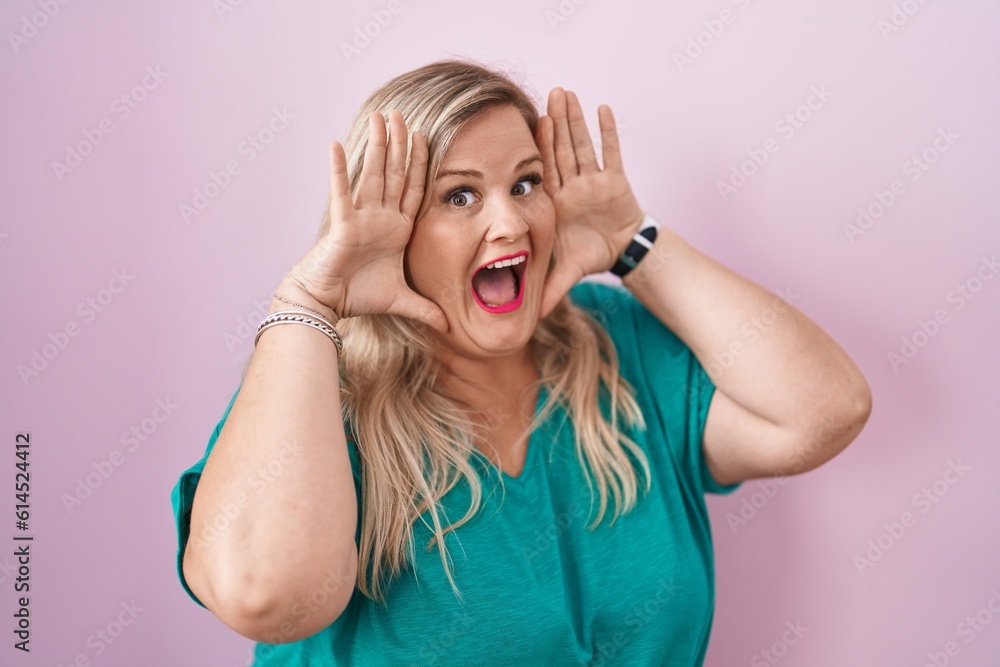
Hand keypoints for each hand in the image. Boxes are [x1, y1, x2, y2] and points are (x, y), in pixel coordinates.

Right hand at [286, 109, 448, 332]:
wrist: (328, 303)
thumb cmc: (359, 296)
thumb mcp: (402, 300)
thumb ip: (426, 309)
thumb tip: (450, 327)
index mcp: (396, 228)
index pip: (412, 189)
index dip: (420, 164)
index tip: (426, 137)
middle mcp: (380, 217)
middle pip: (393, 172)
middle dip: (399, 143)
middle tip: (401, 112)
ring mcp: (361, 217)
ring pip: (372, 174)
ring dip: (376, 145)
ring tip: (379, 116)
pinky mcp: (342, 225)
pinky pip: (342, 193)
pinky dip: (338, 170)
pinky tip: (334, 144)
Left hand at [535, 87, 644, 318]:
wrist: (619, 252)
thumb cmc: (588, 255)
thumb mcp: (566, 272)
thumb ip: (548, 289)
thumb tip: (529, 318)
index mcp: (556, 203)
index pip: (545, 172)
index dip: (540, 148)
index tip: (530, 123)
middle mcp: (572, 186)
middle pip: (562, 150)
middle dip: (557, 122)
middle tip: (549, 93)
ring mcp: (593, 181)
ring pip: (583, 146)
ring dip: (577, 120)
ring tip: (568, 93)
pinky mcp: (616, 181)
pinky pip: (612, 154)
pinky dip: (608, 133)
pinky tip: (604, 109)